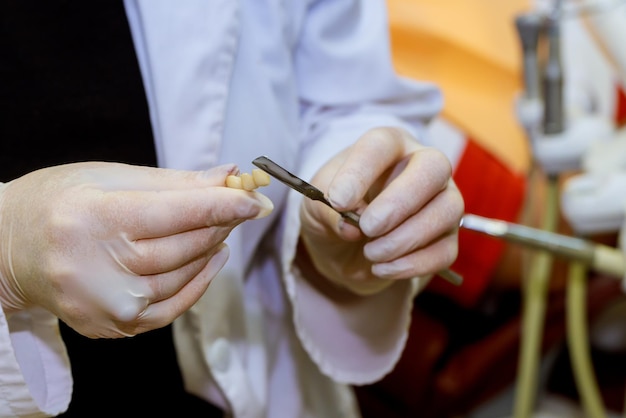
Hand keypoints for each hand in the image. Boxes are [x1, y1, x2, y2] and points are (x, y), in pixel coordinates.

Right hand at [0, 162, 272, 337]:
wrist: (8, 249)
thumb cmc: (59, 202)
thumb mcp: (109, 178)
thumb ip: (173, 183)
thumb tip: (229, 178)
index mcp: (94, 218)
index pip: (174, 213)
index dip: (222, 206)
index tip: (255, 199)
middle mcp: (97, 266)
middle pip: (184, 246)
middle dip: (221, 223)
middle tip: (244, 205)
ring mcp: (105, 303)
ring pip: (184, 275)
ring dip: (212, 248)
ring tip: (222, 227)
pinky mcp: (112, 325)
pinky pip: (173, 305)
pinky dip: (199, 281)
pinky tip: (212, 258)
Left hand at [299, 127, 463, 294]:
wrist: (344, 249)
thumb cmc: (334, 212)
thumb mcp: (316, 205)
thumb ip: (327, 209)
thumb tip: (351, 227)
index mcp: (387, 146)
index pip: (382, 144)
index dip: (360, 172)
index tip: (339, 201)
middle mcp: (422, 166)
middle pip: (433, 167)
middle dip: (400, 202)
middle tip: (368, 228)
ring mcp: (442, 201)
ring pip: (447, 210)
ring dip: (405, 238)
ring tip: (370, 253)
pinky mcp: (447, 238)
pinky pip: (446, 250)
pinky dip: (413, 264)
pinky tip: (383, 268)